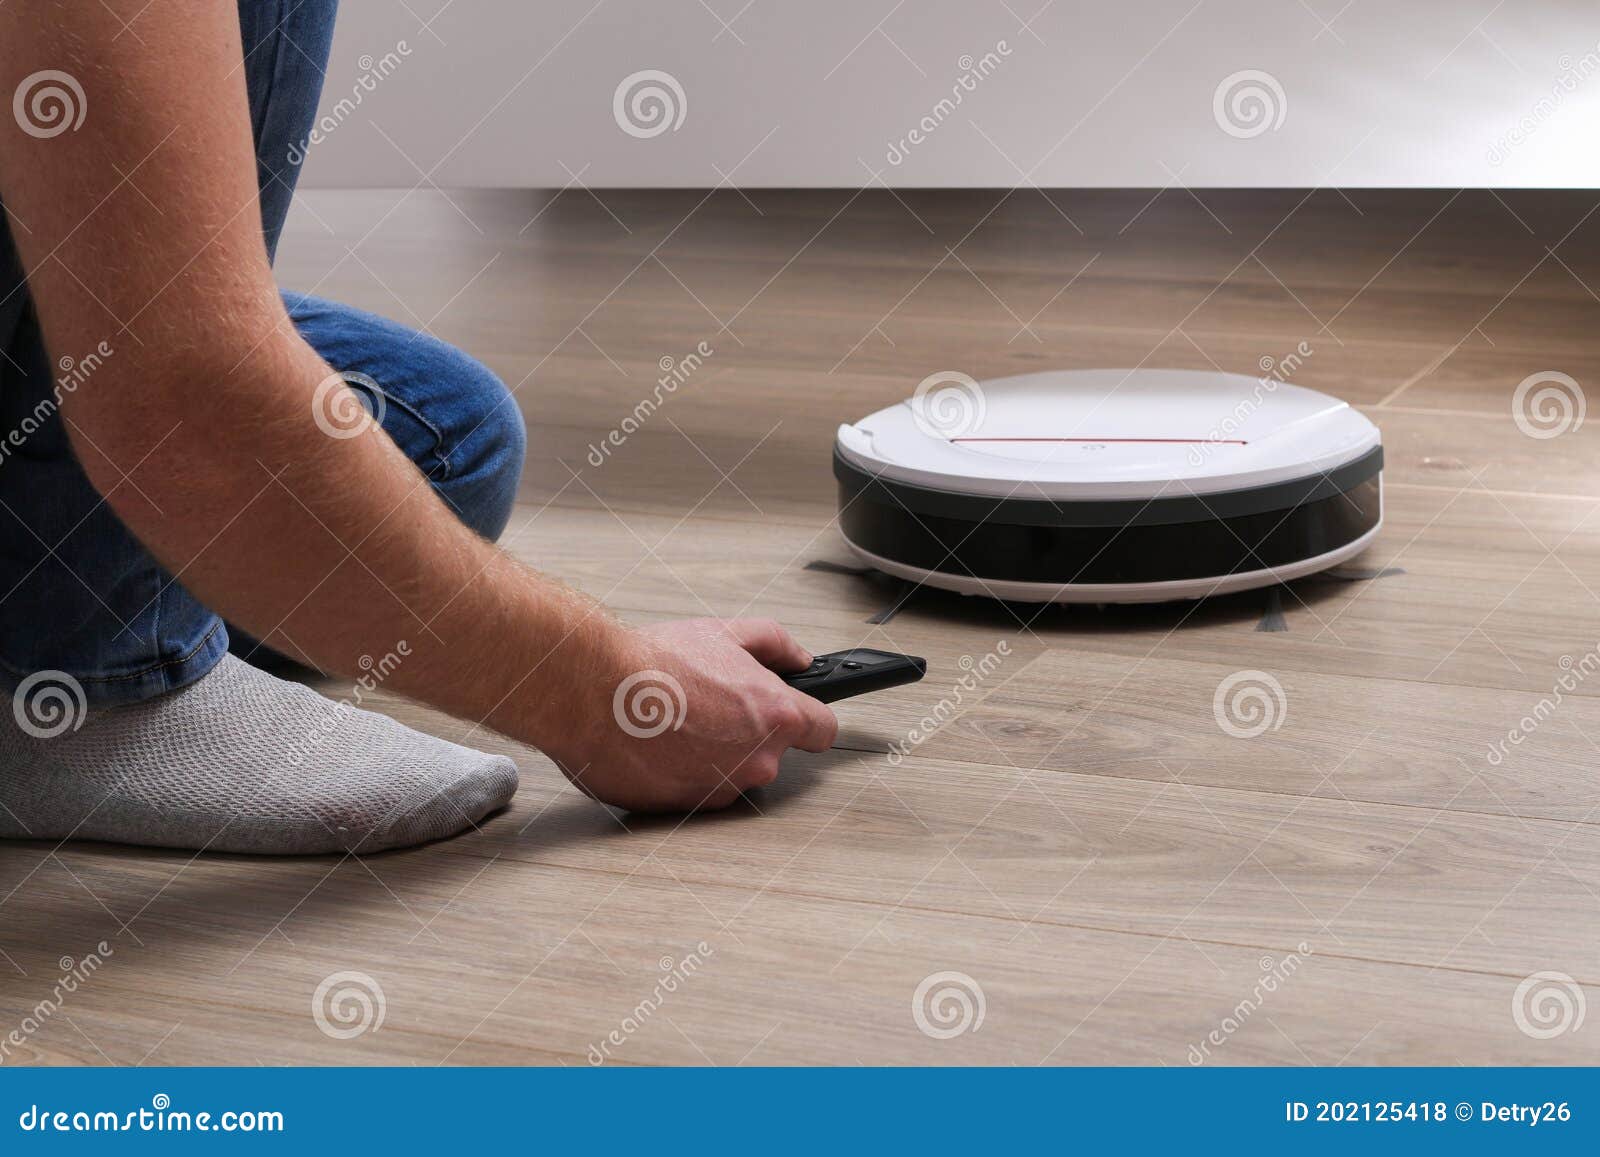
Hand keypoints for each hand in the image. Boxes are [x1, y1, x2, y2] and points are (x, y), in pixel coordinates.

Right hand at [546, 618, 838, 811]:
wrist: (592, 693)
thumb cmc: (654, 663)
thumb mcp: (724, 632)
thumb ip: (775, 643)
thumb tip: (798, 657)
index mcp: (774, 716)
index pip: (823, 731)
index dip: (810, 720)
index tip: (798, 716)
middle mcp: (755, 761)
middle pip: (770, 753)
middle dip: (746, 732)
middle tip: (708, 704)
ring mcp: (720, 790)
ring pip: (730, 774)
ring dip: (711, 754)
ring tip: (675, 721)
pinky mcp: (683, 809)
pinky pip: (693, 790)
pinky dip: (680, 771)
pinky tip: (656, 743)